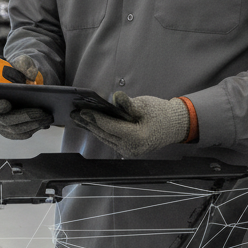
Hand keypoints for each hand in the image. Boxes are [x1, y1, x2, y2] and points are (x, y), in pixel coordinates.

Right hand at [0, 55, 52, 139]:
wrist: (21, 85)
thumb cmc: (18, 74)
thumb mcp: (20, 64)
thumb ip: (23, 64)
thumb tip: (31, 74)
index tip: (7, 103)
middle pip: (7, 121)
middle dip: (26, 117)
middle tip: (43, 112)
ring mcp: (1, 126)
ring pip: (17, 130)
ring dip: (34, 125)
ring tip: (48, 118)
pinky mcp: (12, 132)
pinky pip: (23, 134)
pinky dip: (35, 129)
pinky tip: (45, 123)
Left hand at [72, 93, 188, 157]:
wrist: (174, 126)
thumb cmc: (161, 113)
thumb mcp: (145, 104)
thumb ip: (128, 103)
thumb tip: (115, 96)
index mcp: (137, 137)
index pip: (111, 127)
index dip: (96, 118)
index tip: (83, 111)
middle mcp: (132, 148)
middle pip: (105, 134)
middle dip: (89, 123)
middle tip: (74, 114)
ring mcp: (129, 151)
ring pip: (105, 139)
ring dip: (91, 129)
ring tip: (78, 119)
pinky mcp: (128, 150)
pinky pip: (110, 140)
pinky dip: (100, 132)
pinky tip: (90, 125)